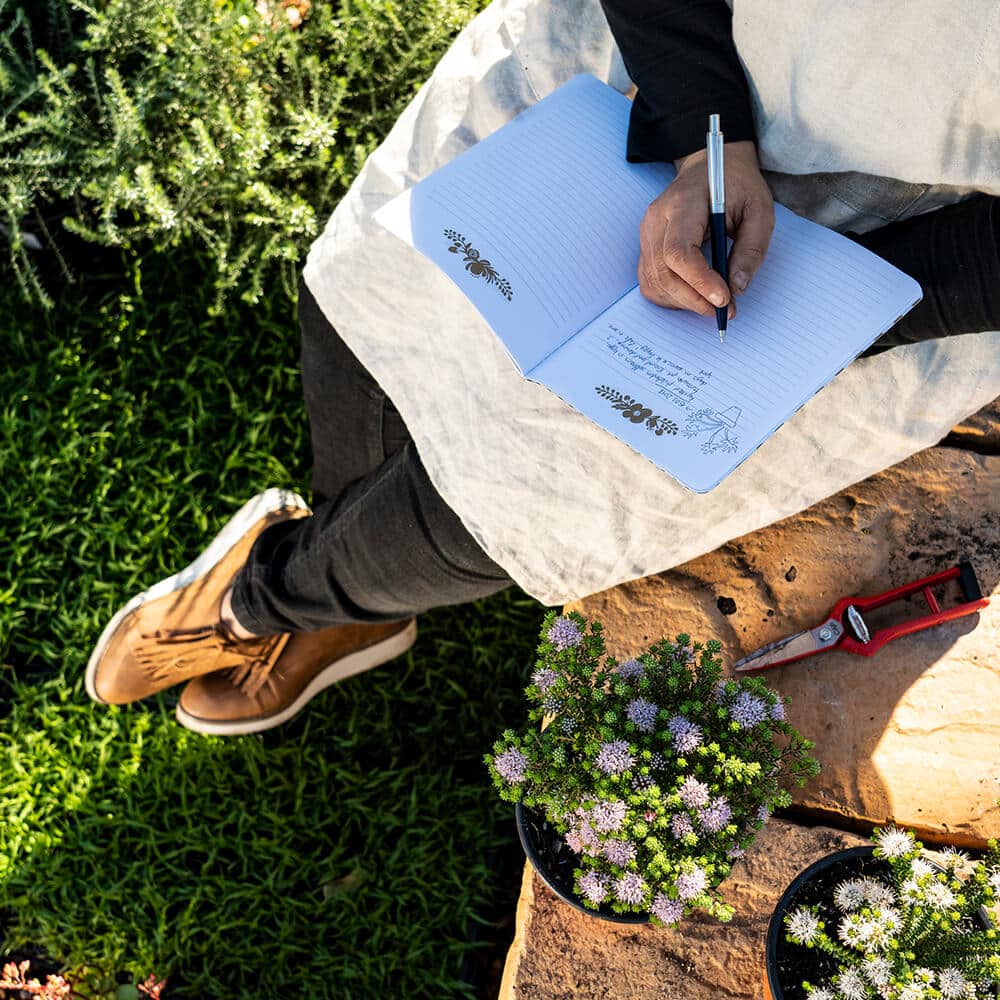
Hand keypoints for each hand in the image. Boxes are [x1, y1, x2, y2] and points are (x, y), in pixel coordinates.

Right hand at [637, 141, 774, 318]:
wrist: (708, 166)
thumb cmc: (735, 185)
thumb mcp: (759, 209)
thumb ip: (752, 249)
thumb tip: (738, 288)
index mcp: (683, 204)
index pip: (679, 252)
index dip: (699, 281)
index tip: (724, 299)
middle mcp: (656, 220)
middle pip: (664, 273)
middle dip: (694, 299)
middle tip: (725, 310)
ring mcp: (646, 234)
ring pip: (654, 283)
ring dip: (683, 302)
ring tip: (712, 303)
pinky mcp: (646, 247)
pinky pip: (651, 283)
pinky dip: (671, 297)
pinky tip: (693, 295)